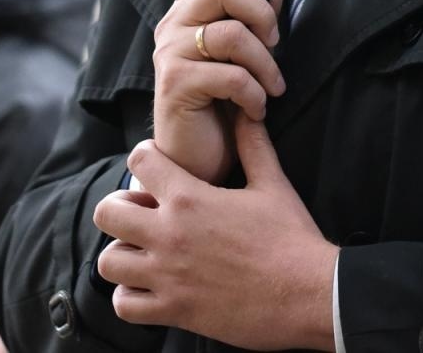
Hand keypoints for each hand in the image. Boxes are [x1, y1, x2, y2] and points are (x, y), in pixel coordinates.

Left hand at [94, 113, 336, 350]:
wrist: (314, 294)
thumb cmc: (294, 239)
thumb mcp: (273, 185)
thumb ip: (253, 145)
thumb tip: (247, 113)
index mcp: (189, 198)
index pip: (138, 161)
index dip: (145, 160)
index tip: (157, 171)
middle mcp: (170, 234)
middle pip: (107, 212)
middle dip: (120, 209)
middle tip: (142, 215)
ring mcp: (169, 275)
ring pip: (109, 261)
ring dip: (122, 256)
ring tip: (143, 254)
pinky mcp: (176, 310)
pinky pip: (125, 305)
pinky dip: (131, 298)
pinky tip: (150, 289)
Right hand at [151, 0, 284, 182]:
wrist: (195, 158)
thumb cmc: (218, 104)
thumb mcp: (244, 53)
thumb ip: (257, 13)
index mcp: (187, 12)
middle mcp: (173, 26)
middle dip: (262, 13)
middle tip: (275, 44)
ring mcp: (170, 54)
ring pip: (231, 33)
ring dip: (265, 63)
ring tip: (272, 87)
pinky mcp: (175, 84)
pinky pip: (230, 75)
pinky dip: (255, 94)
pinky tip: (255, 109)